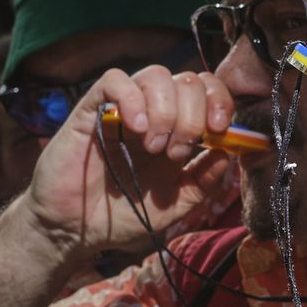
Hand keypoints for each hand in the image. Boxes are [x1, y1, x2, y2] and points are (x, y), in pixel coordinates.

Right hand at [21, 65, 234, 259]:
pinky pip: (114, 80)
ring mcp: (123, 109)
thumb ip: (205, 181)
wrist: (76, 231)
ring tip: (153, 146)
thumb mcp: (177, 204)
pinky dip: (132, 98)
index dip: (221, 101)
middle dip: (192, 116)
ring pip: (156, 75)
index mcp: (178, 130)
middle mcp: (154, 113)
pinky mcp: (90, 110)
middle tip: (176, 152)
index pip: (208, 90)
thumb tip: (230, 152)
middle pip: (188, 80)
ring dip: (165, 110)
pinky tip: (135, 128)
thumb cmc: (125, 216)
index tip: (219, 130)